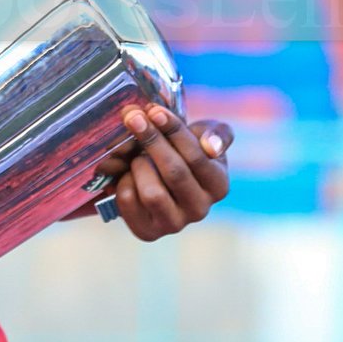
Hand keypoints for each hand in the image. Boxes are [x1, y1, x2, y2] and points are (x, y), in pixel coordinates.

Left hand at [111, 104, 232, 241]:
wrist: (153, 176)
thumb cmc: (181, 151)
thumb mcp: (203, 136)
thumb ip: (216, 134)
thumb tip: (212, 147)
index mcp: (218, 185)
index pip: (198, 157)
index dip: (173, 131)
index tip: (153, 110)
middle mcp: (200, 209)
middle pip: (174, 172)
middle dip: (151, 140)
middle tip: (132, 117)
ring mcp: (174, 223)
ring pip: (152, 192)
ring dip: (139, 166)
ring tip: (136, 154)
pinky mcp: (147, 231)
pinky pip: (129, 202)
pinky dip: (123, 182)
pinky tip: (127, 174)